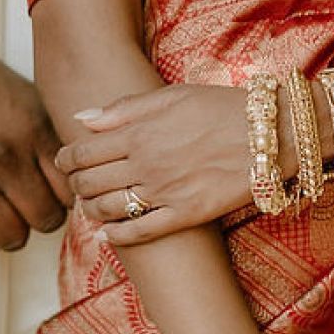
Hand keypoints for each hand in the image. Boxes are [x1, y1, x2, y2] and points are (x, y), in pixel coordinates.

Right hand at [0, 10, 70, 257]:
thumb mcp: (24, 95)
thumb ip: (49, 136)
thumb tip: (75, 178)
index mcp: (35, 128)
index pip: (70, 190)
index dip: (64, 197)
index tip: (52, 193)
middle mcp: (8, 155)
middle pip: (45, 220)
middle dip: (39, 216)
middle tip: (27, 204)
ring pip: (11, 238)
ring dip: (10, 231)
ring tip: (2, 213)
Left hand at [57, 83, 253, 243]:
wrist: (270, 134)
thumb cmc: (222, 108)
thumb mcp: (172, 96)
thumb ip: (124, 108)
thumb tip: (82, 118)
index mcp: (139, 132)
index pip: (83, 152)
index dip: (66, 159)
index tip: (64, 160)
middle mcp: (146, 164)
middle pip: (89, 182)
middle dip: (75, 184)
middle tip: (75, 183)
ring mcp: (164, 192)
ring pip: (109, 210)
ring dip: (91, 210)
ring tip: (90, 205)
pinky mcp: (185, 215)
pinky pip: (140, 234)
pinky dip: (117, 238)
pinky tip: (108, 236)